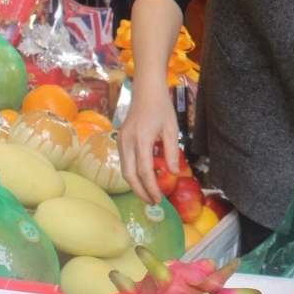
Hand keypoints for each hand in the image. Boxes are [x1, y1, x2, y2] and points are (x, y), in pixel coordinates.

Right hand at [118, 86, 178, 203]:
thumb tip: (173, 173)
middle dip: (140, 191)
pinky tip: (142, 178)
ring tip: (148, 194)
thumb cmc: (162, 107)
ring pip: (125, 170)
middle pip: (129, 175)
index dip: (151, 187)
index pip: (144, 171)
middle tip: (152, 202)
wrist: (146, 90)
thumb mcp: (172, 129)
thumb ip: (172, 152)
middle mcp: (127, 142)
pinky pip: (125, 161)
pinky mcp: (120, 139)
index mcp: (142, 139)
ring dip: (135, 184)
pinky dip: (132, 173)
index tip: (159, 199)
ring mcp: (120, 140)